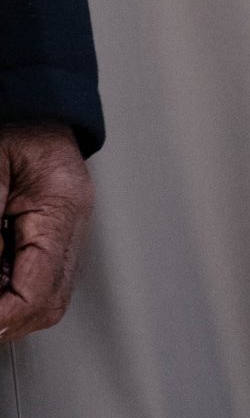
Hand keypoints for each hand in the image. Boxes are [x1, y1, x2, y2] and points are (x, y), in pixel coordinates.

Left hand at [0, 122, 91, 340]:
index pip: (39, 289)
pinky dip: (13, 288)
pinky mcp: (58, 228)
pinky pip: (41, 277)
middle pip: (51, 303)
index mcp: (61, 206)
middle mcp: (74, 221)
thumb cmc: (18, 122)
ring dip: (11, 306)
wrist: (37, 98)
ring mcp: (70, 227)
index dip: (3, 316)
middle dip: (9, 319)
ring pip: (48, 298)